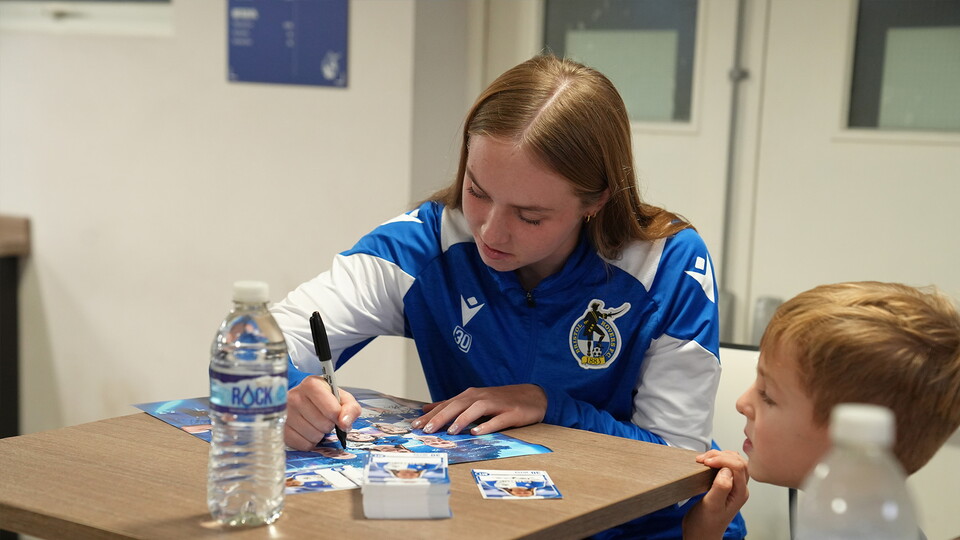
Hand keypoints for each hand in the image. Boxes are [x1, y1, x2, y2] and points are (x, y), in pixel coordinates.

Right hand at [284, 375, 360, 450]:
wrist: (303, 400)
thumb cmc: (323, 398)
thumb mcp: (342, 398)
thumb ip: (351, 408)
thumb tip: (344, 424)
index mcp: (311, 385)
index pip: (332, 410)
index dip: (338, 417)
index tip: (336, 415)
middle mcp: (294, 396)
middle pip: (323, 425)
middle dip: (328, 425)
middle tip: (323, 418)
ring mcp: (284, 413)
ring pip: (313, 436)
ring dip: (319, 434)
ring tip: (314, 423)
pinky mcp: (280, 428)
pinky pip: (302, 444)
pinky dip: (308, 442)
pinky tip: (306, 431)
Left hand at [410, 384, 546, 435]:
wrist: (533, 396)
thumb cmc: (500, 401)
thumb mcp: (474, 400)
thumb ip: (451, 405)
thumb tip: (427, 408)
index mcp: (471, 395)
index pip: (447, 404)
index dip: (430, 414)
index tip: (415, 425)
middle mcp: (481, 397)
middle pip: (458, 405)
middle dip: (441, 417)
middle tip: (426, 429)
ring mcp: (497, 404)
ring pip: (476, 409)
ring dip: (463, 419)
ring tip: (450, 431)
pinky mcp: (512, 413)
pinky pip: (498, 419)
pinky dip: (487, 425)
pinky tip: (478, 432)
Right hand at [682, 450, 748, 539]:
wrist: (701, 534)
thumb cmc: (705, 524)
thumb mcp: (712, 505)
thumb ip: (721, 487)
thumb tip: (726, 470)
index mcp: (740, 493)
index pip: (738, 466)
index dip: (722, 459)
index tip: (706, 462)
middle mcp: (739, 488)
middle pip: (738, 461)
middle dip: (720, 455)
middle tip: (704, 459)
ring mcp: (733, 487)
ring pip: (733, 462)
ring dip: (719, 456)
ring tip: (704, 460)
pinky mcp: (725, 485)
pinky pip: (726, 467)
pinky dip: (716, 460)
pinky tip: (706, 463)